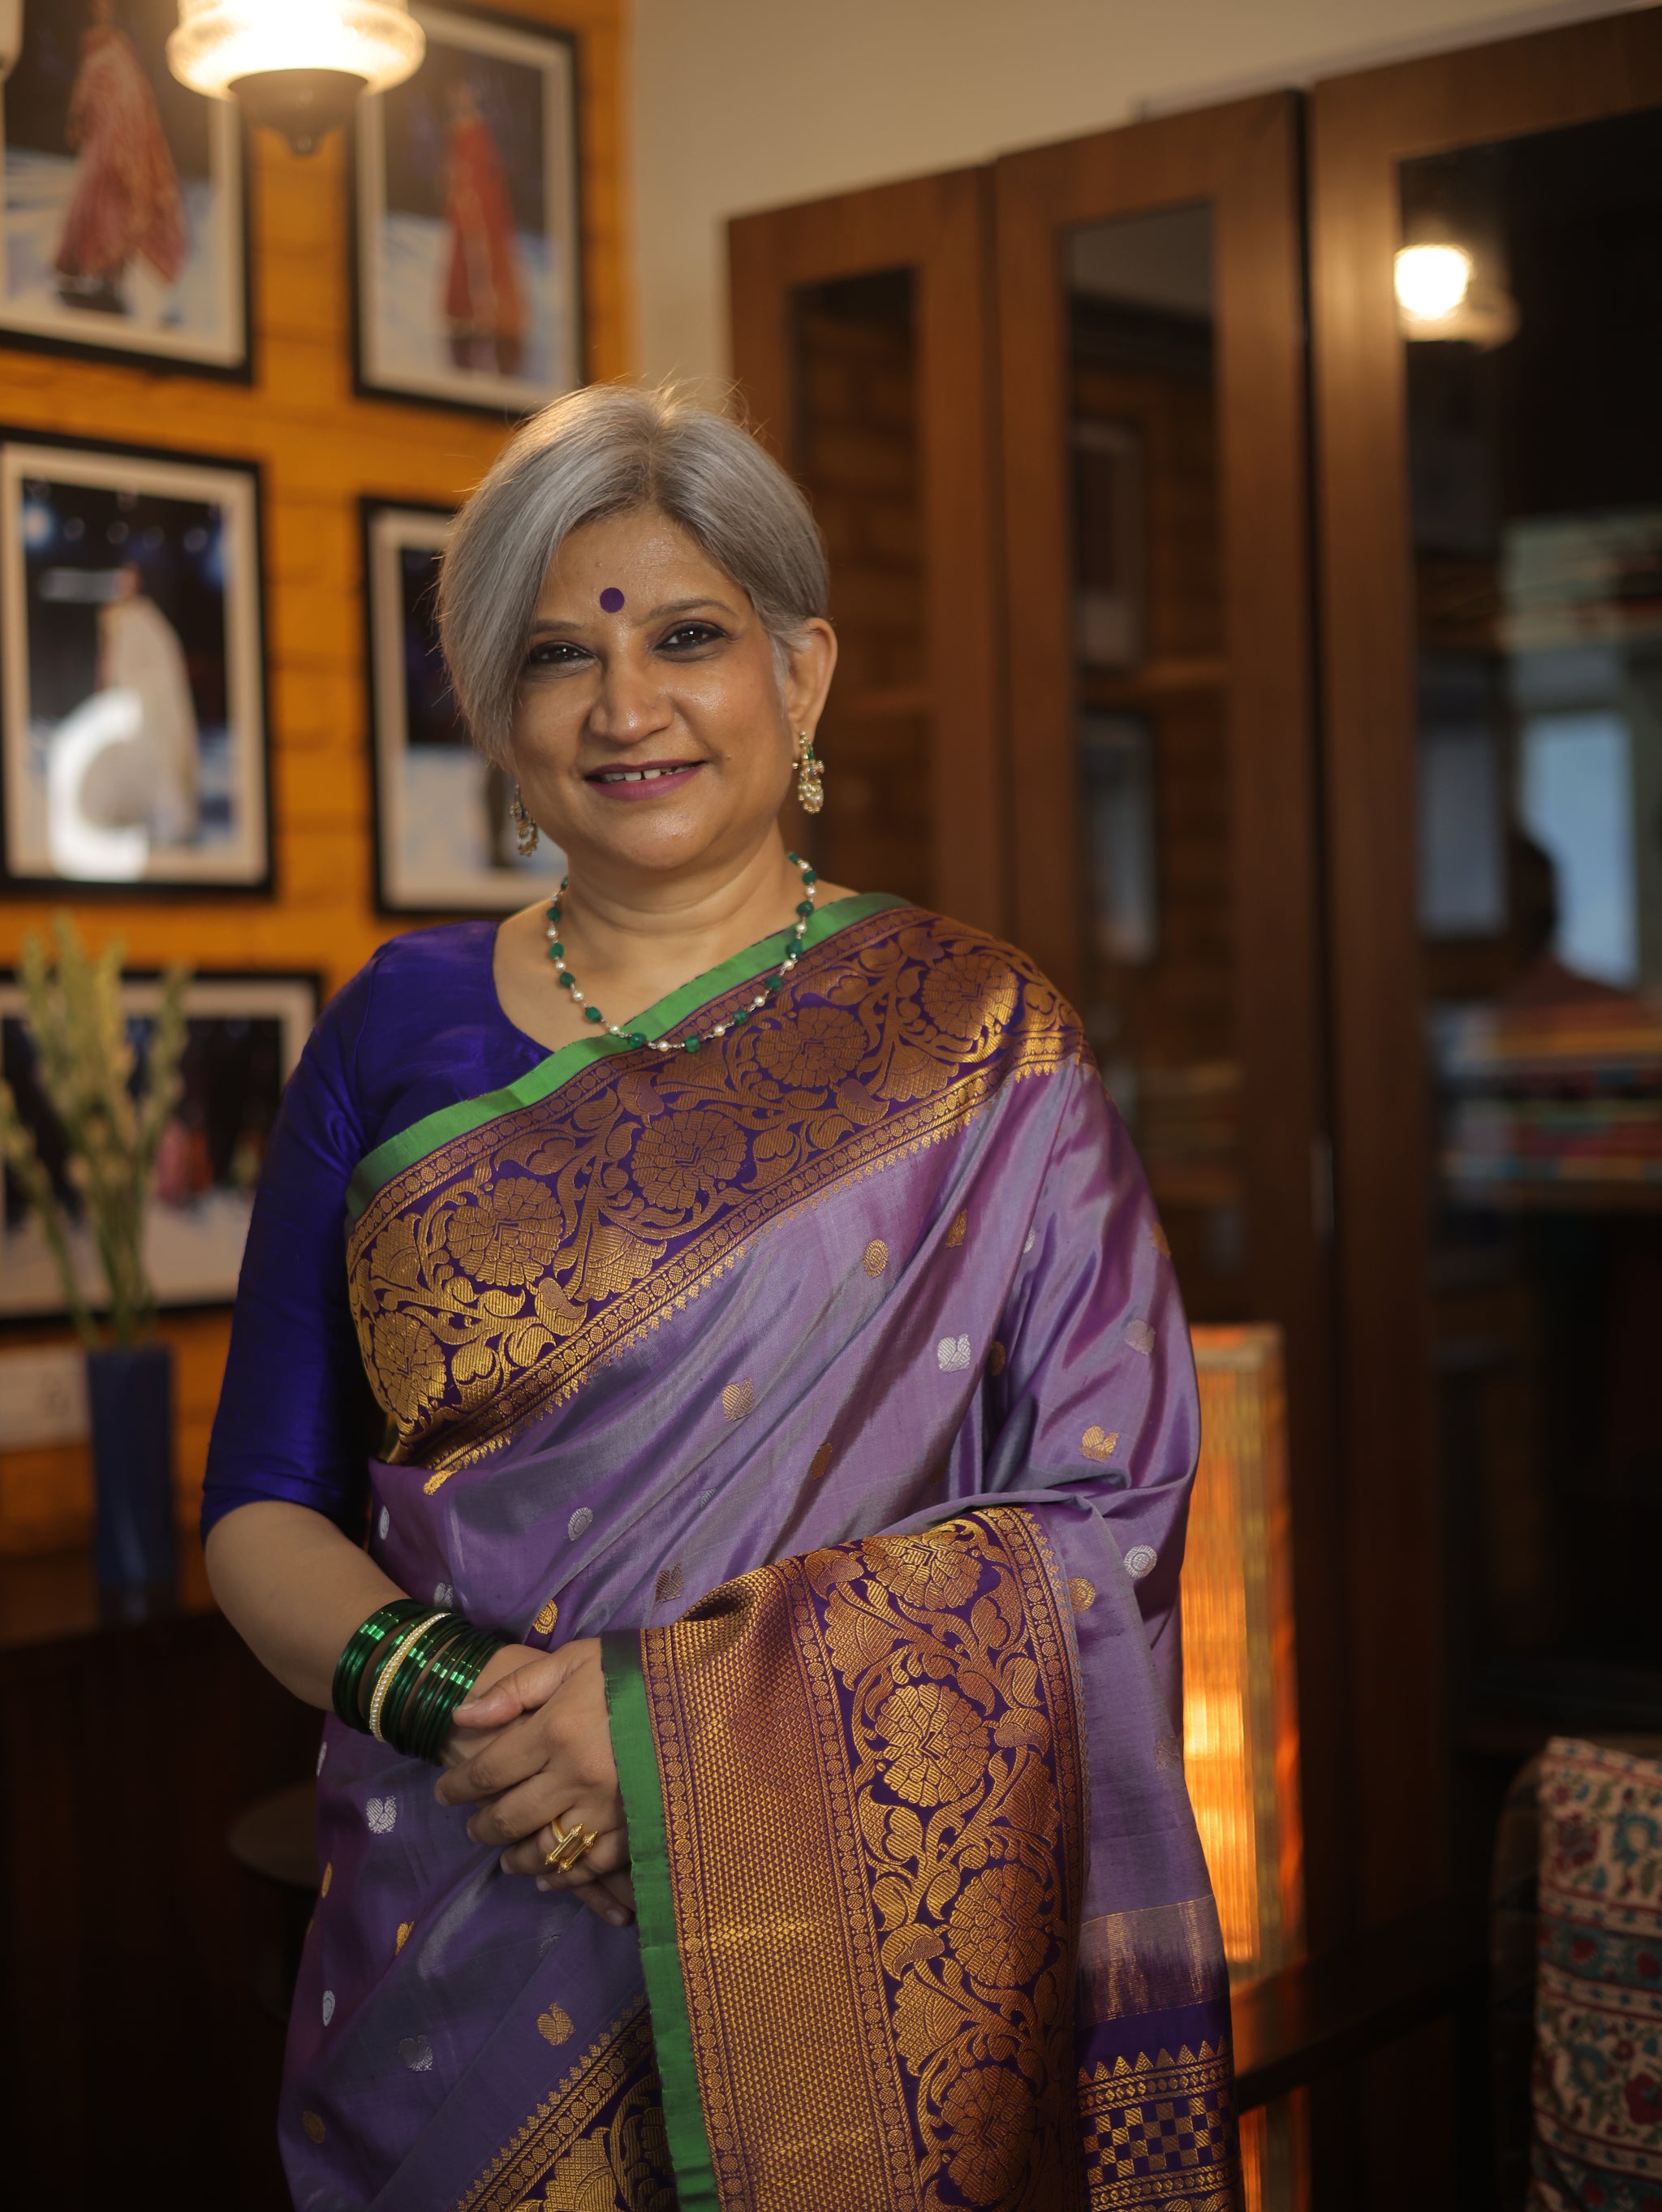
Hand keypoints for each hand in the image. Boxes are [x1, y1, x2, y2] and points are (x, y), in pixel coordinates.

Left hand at [434, 1638, 633, 1926]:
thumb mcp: (575, 1660)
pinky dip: (563, 1877)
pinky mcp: (637, 1828)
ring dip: (517, 1857)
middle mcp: (576, 1776)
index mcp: (556, 1730)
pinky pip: (590, 1867)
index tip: (444, 1793)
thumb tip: (462, 1718)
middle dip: (482, 1826)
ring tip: (505, 1856)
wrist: (706, 1689)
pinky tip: (549, 1875)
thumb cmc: (635, 1670)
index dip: (460, 1786)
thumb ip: (517, 1689)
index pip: (490, 1770)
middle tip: (472, 1827)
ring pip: (545, 1849)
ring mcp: (608, 1809)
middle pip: (510, 1817)